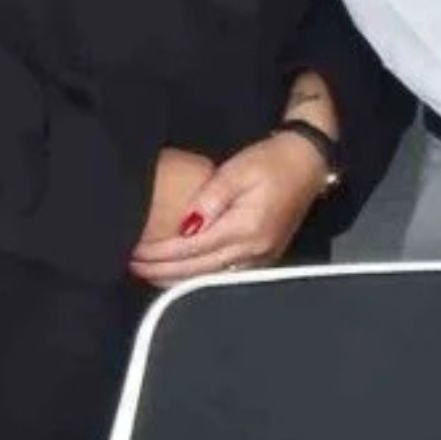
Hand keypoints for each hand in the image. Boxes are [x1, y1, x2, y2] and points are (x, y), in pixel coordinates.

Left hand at [132, 129, 336, 287]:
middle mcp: (253, 250)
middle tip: (131, 264)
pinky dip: (196, 276)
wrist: (309, 163)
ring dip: (176, 278)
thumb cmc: (271, 161)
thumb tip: (186, 225)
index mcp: (245, 228)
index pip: (191, 249)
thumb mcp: (237, 170)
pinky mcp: (262, 258)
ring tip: (148, 272)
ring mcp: (260, 258)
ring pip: (209, 278)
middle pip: (197, 270)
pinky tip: (180, 274)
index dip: (160, 253)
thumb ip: (210, 198)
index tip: (134, 252)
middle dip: (161, 269)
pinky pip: (223, 275)